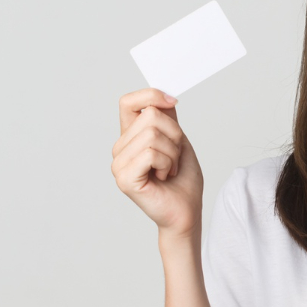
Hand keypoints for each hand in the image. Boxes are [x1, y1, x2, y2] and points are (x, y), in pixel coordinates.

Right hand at [111, 88, 202, 236]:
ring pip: (152, 134)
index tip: (172, 102)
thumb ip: (167, 117)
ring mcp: (119, 164)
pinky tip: (163, 177)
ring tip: (169, 170)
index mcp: (130, 137)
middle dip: (174, 135)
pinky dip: (167, 164)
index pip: (128, 102)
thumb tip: (162, 95)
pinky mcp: (124, 178)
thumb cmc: (183, 180)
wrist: (186, 211)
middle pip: (150, 116)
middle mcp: (120, 148)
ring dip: (172, 153)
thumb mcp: (178, 140)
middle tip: (174, 158)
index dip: (151, 95)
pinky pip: (151, 153)